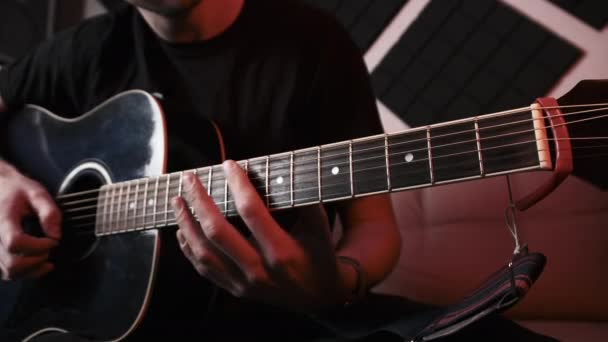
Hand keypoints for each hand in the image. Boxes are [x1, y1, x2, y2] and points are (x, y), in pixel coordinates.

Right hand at [0, 161, 60, 280]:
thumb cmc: (15, 190)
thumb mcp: (36, 193)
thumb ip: (49, 212)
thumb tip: (56, 235)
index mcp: (2, 220)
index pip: (16, 243)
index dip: (39, 246)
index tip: (53, 241)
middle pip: (13, 264)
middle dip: (38, 260)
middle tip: (50, 248)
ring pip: (9, 273)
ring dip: (32, 270)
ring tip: (45, 255)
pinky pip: (6, 273)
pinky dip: (24, 273)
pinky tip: (36, 262)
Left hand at [171, 160, 346, 312]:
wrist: (319, 297)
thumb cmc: (319, 256)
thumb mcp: (321, 229)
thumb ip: (306, 201)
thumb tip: (286, 172)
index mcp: (281, 252)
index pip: (251, 211)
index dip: (238, 184)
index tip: (229, 165)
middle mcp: (259, 270)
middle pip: (217, 231)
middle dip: (200, 201)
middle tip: (190, 179)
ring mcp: (244, 283)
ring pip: (204, 252)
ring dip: (186, 224)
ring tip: (178, 200)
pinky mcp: (235, 290)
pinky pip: (204, 269)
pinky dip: (188, 249)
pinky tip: (180, 231)